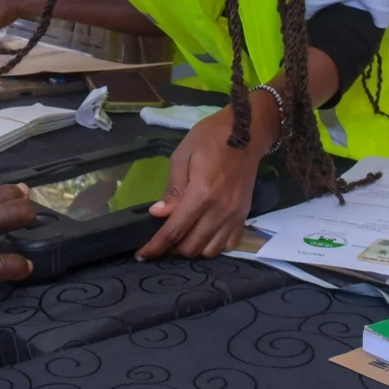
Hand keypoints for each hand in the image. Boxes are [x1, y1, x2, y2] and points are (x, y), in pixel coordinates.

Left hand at [137, 98, 271, 258]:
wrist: (247, 132)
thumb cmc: (211, 138)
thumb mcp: (183, 155)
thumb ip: (172, 188)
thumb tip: (158, 213)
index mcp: (201, 194)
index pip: (174, 230)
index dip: (156, 247)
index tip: (141, 256)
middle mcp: (219, 210)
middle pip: (191, 247)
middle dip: (172, 249)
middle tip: (161, 241)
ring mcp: (234, 216)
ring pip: (209, 251)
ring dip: (192, 249)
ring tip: (181, 238)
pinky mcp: (244, 216)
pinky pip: (227, 245)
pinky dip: (212, 246)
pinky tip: (203, 235)